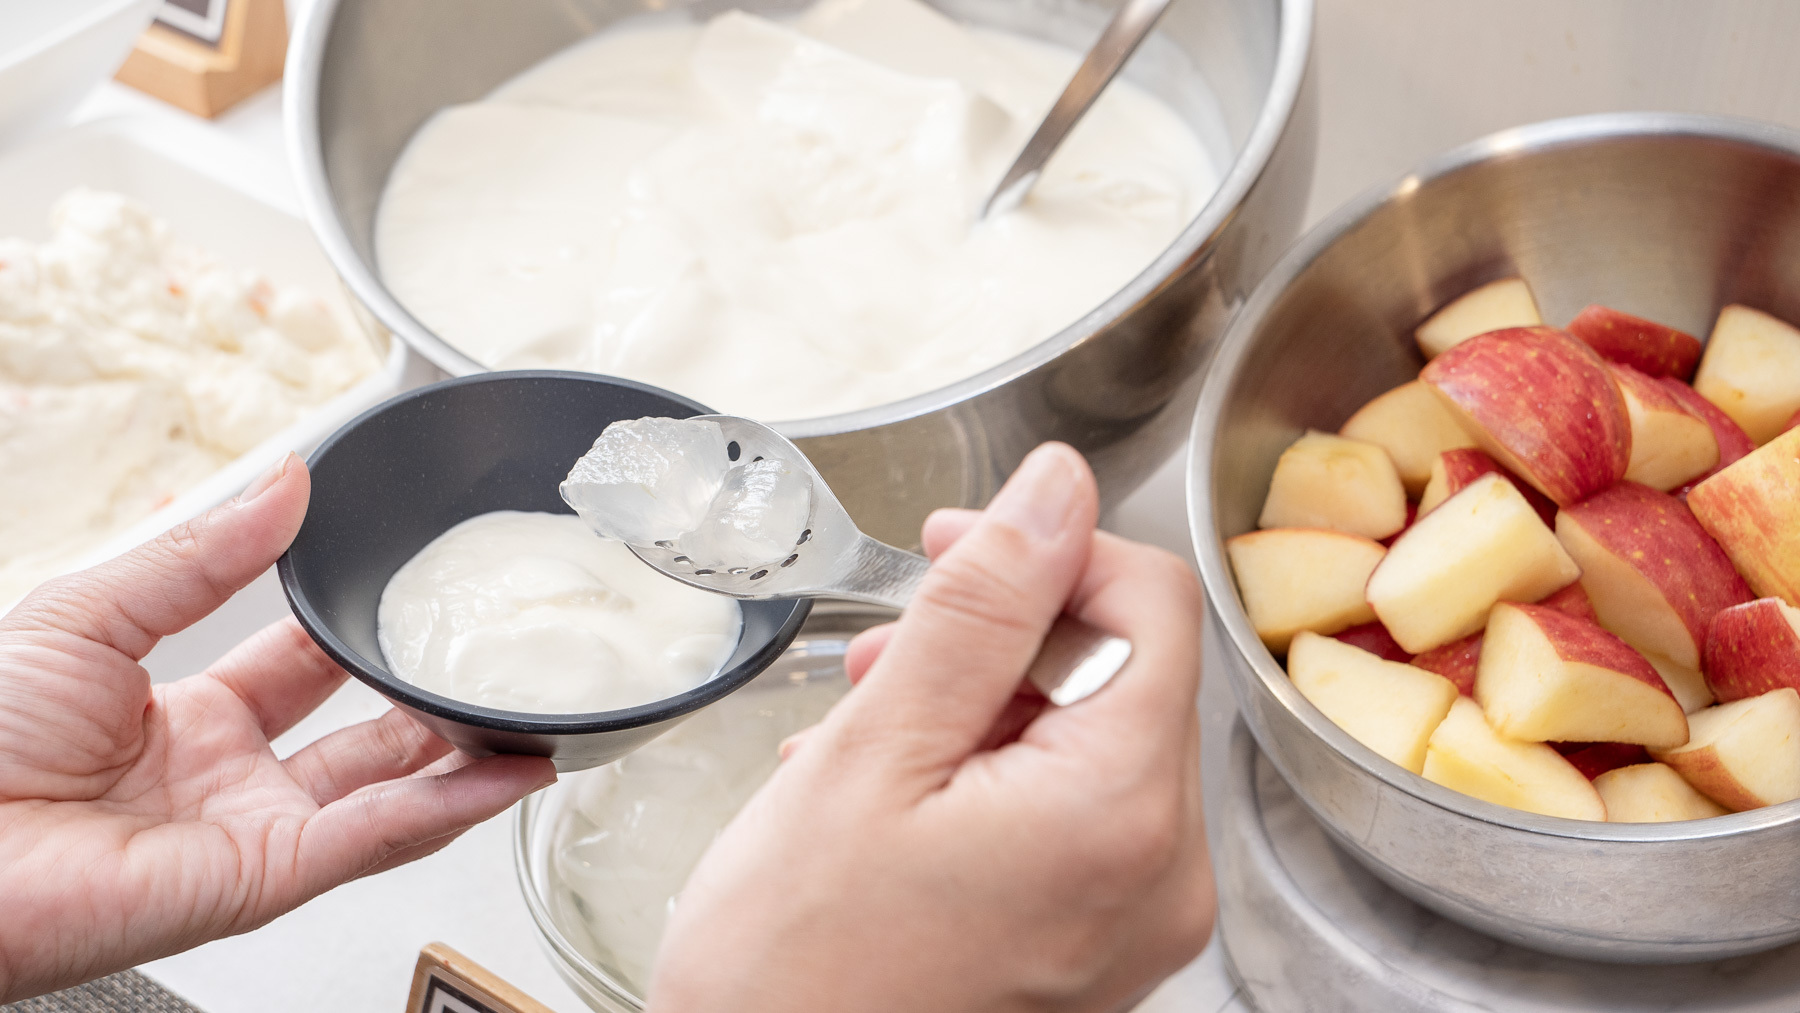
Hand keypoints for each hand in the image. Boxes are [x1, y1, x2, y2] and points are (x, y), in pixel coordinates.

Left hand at [0, 454, 555, 1001]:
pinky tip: (506, 769)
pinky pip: (374, 837)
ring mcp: (252, 835)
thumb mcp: (91, 612)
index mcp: (185, 719)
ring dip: (466, 756)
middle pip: (365, 737)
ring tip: (535, 714)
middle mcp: (229, 782)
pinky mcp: (262, 880)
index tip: (415, 585)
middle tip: (493, 655)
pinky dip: (451, 804)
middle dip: (433, 700)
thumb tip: (285, 482)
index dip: (360, 632)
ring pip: (391, 794)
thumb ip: (200, 553)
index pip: (302, 668)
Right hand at [650, 443, 1212, 1012]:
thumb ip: (981, 608)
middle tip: (888, 666)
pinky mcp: (1098, 944)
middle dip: (1002, 642)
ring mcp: (1136, 920)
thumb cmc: (793, 969)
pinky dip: (991, 779)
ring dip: (983, 708)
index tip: (955, 553)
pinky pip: (1072, 815)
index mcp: (1122, 814)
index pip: (1152, 602)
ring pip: (1090, 739)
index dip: (1049, 553)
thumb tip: (1054, 490)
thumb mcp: (875, 752)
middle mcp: (1162, 875)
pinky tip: (898, 797)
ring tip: (871, 738)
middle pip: (1124, 671)